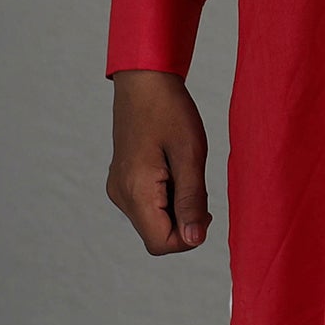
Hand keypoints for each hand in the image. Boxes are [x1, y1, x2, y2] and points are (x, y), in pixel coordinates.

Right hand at [106, 70, 211, 252]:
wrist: (145, 80)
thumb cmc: (170, 111)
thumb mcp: (190, 154)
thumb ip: (192, 200)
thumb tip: (194, 240)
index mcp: (135, 191)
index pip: (161, 244)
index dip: (190, 237)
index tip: (206, 208)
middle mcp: (120, 195)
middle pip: (156, 235)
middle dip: (184, 222)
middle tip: (198, 186)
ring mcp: (118, 188)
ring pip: (152, 221)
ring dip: (176, 209)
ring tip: (185, 172)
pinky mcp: (121, 181)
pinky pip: (146, 206)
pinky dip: (166, 198)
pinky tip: (174, 170)